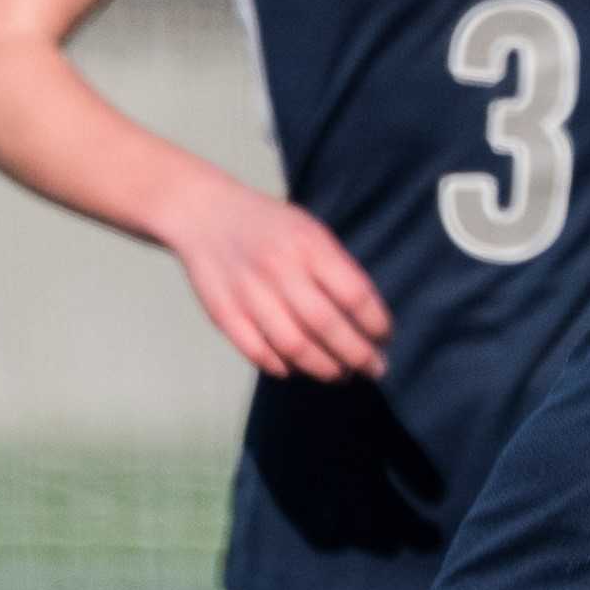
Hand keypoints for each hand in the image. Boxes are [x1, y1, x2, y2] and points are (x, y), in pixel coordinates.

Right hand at [165, 177, 392, 379]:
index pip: (354, 295)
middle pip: (326, 326)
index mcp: (308, 245)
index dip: (376, 324)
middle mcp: (279, 270)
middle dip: (358, 355)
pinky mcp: (224, 313)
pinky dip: (281, 367)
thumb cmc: (270, 227)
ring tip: (340, 374)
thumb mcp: (311, 231)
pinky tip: (297, 369)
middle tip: (374, 368)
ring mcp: (248, 294)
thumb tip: (369, 318)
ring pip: (294, 346)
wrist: (204, 214)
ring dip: (324, 369)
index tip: (385, 338)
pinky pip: (258, 352)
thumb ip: (338, 269)